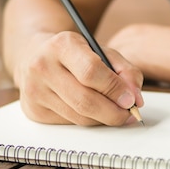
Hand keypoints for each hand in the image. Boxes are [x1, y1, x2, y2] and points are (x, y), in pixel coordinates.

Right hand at [14, 31, 143, 125]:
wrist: (35, 54)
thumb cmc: (75, 53)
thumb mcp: (101, 50)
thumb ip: (124, 70)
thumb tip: (136, 98)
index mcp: (61, 45)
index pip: (91, 72)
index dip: (115, 89)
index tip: (132, 100)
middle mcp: (42, 67)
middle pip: (84, 100)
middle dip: (113, 112)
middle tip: (130, 114)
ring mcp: (34, 91)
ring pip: (79, 117)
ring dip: (103, 119)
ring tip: (116, 112)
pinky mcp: (34, 110)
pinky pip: (70, 123)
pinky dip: (88, 120)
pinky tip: (93, 111)